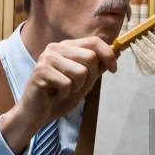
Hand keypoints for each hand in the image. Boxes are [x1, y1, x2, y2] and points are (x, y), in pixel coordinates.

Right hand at [0, 36, 117, 154]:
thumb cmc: (59, 96)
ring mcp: (47, 58)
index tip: (114, 69)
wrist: (36, 113)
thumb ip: (98, 66)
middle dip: (90, 77)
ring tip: (64, 91)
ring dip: (77, 88)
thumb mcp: (84, 81)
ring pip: (81, 72)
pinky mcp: (41, 71)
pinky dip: (65, 94)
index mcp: (67, 46)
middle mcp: (56, 48)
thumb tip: (118, 52)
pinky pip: (67, 84)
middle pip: (90, 57)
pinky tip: (54, 95)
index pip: (93, 41)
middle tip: (77, 87)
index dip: (108, 54)